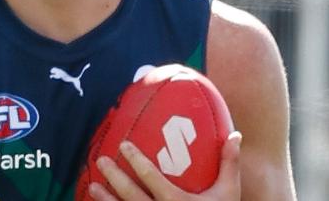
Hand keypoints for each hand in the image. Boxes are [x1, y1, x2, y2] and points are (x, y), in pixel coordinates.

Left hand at [88, 132, 241, 200]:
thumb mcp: (229, 193)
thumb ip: (229, 164)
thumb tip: (236, 134)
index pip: (152, 179)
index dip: (137, 161)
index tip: (124, 145)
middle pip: (132, 196)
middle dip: (114, 178)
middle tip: (101, 161)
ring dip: (106, 200)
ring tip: (92, 186)